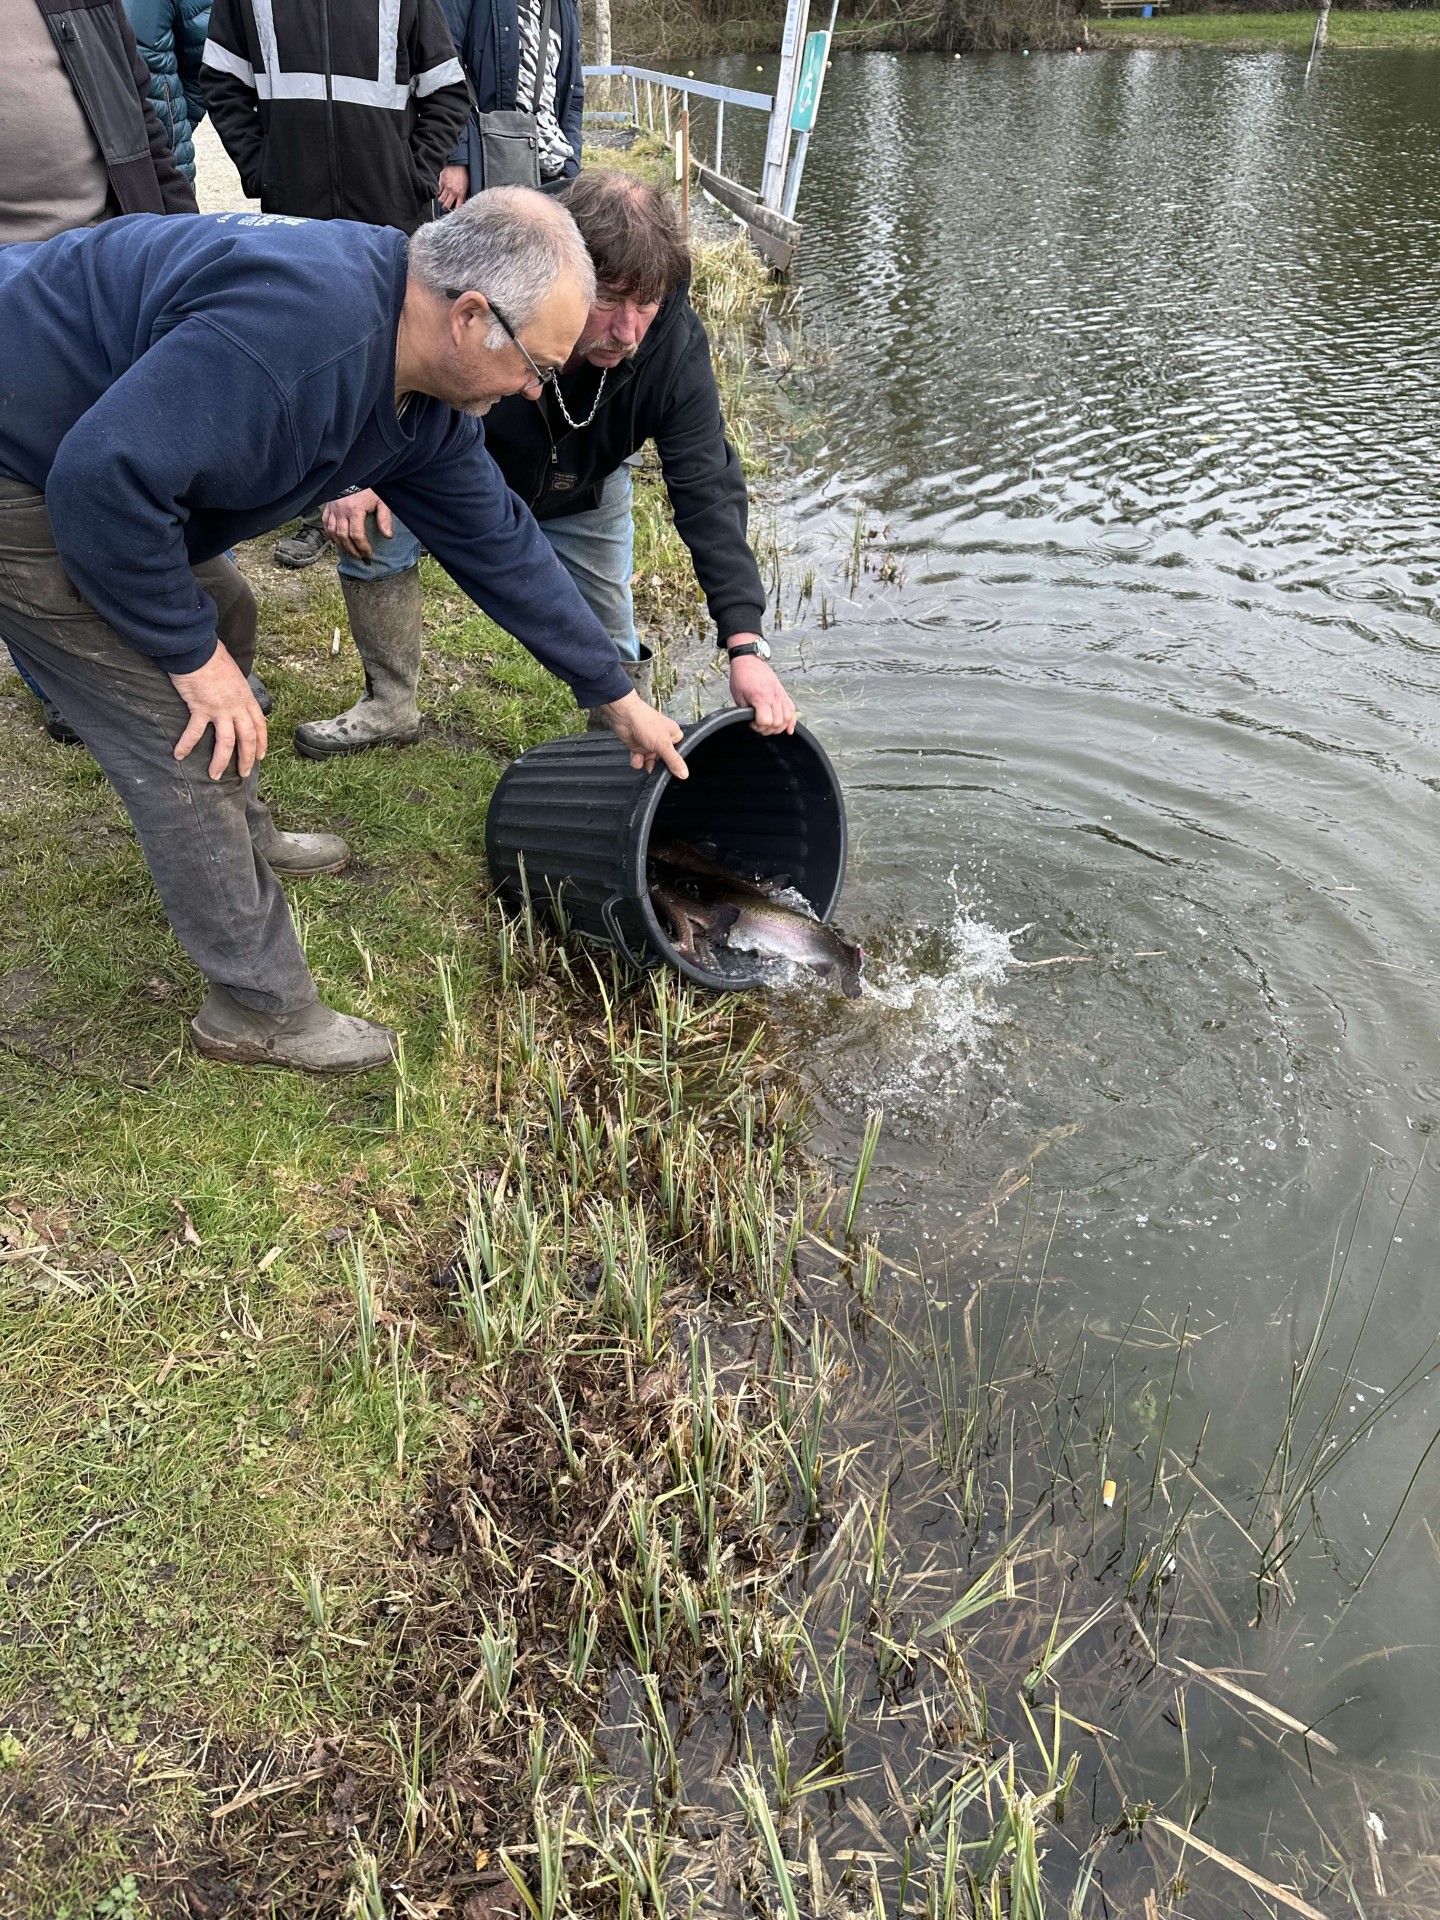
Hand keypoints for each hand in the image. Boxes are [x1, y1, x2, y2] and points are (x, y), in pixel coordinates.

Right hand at [170, 641, 267, 779]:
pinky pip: (194, 732)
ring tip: (214, 775)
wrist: (197, 649)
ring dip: (221, 761)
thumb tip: (230, 690)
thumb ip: (233, 687)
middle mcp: (237, 706)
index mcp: (246, 697)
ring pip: (226, 742)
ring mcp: (220, 709)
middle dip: (247, 758)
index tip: (261, 755)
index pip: (259, 724)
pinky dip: (186, 745)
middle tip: (244, 773)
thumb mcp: (232, 672)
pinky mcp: (201, 708)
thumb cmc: (212, 656)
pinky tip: (179, 755)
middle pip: (247, 738)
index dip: (261, 742)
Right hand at [322, 489, 388, 560]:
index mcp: (355, 510)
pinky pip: (325, 523)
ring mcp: (333, 509)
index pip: (357, 535)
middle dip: (352, 549)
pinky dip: (329, 534)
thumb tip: (388, 536)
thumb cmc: (369, 487)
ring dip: (340, 545)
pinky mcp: (328, 506)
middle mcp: (341, 511)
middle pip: (343, 537)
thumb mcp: (380, 501)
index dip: (362, 547)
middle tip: (359, 557)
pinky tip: (335, 540)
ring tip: (349, 552)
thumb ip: (384, 518)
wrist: (354, 472)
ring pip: (333, 532)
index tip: (368, 553)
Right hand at [437, 165, 469, 210]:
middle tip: (445, 207)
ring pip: (440, 200)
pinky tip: (439, 192)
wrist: (457, 164)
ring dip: (440, 201)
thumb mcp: (466, 186)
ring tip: (442, 200)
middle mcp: (453, 192)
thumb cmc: (463, 174)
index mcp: (461, 194)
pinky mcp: (441, 182)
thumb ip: (463, 195)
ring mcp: (446, 188)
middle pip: (446, 206)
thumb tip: (461, 202)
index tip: (453, 211)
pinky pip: (437, 191)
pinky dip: (437, 193)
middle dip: (445, 208)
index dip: (454, 211)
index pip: (457, 208)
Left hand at [597, 690, 688, 779]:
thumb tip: (684, 773)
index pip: (678, 755)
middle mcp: (662, 740)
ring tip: (643, 758)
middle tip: (655, 766)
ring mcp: (650, 744)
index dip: (674, 763)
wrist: (625, 717)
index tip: (670, 770)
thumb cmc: (645, 722)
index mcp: (673, 736)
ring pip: (651, 762)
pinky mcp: (638, 747)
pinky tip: (636, 756)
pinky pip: (640, 760)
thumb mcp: (663, 744)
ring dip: (646, 763)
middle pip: (664, 761)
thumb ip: (674, 761)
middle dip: (657, 765)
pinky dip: (637, 761)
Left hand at [727, 646, 795, 734]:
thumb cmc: (742, 676)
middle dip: (768, 729)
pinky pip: (792, 709)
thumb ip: (746, 711)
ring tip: (770, 727)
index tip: (752, 724)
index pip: (766, 721)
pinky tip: (789, 729)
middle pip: (778, 722)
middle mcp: (773, 697)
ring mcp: (780, 695)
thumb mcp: (738, 696)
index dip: (758, 727)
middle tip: (759, 726)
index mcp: (761, 697)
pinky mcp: (783, 693)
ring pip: (787, 718)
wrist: (749, 660)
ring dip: (780, 727)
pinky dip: (792, 721)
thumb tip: (751, 721)